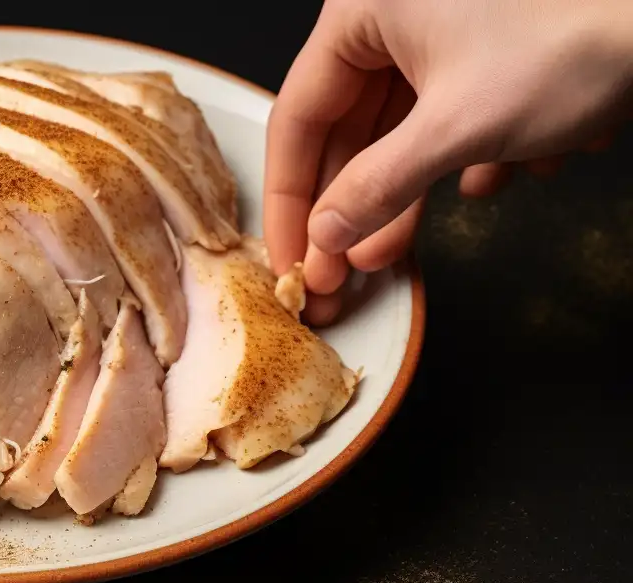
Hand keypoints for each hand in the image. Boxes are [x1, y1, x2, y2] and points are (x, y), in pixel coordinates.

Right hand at [264, 0, 632, 322]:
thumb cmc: (573, 41)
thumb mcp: (457, 129)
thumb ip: (376, 190)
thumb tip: (323, 239)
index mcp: (366, 11)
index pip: (300, 117)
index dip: (291, 198)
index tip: (291, 258)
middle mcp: (394, 15)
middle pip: (347, 131)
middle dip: (353, 207)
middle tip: (335, 273)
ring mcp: (442, 33)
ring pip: (400, 133)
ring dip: (409, 194)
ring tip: (395, 254)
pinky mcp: (486, 53)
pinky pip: (448, 120)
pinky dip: (469, 157)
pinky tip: (505, 173)